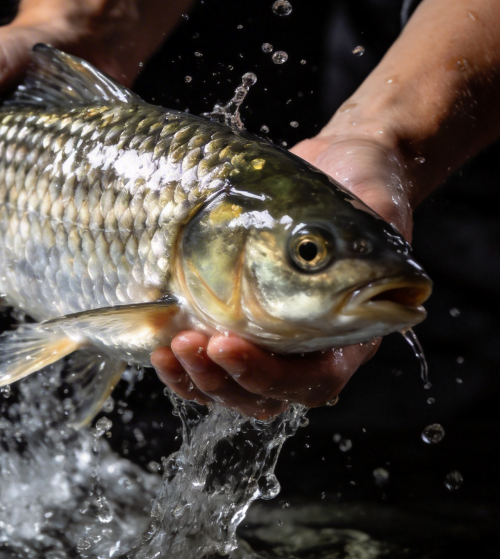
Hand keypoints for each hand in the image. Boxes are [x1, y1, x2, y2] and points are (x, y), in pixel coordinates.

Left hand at [151, 122, 409, 418]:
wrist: (338, 160)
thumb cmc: (362, 178)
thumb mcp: (374, 200)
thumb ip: (376, 240)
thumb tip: (397, 285)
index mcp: (349, 331)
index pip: (314, 380)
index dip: (271, 376)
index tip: (228, 343)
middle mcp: (307, 344)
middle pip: (265, 398)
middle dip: (222, 380)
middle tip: (191, 343)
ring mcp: (268, 338)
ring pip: (231, 390)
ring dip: (197, 378)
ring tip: (171, 345)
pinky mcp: (235, 324)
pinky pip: (208, 368)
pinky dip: (182, 367)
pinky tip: (161, 344)